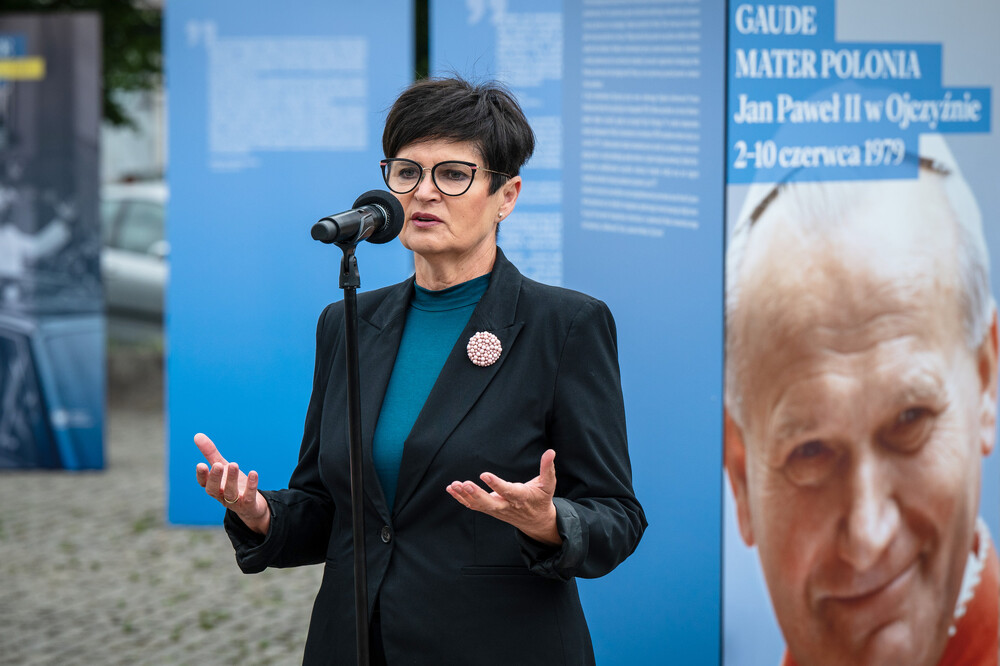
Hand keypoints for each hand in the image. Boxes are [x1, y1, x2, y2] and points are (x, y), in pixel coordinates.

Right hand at [194, 433, 269, 534]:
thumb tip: (197, 435)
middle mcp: (222, 495)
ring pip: (231, 493)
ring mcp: (235, 502)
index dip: (202, 476)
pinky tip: (254, 473)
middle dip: (215, 477)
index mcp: (215, 486)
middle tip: (218, 465)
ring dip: (232, 479)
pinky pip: (249, 497)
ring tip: (234, 464)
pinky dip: (251, 486)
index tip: (201, 464)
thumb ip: (210, 454)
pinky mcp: (248, 504)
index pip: (204, 483)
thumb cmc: (233, 484)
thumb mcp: (223, 467)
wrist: (252, 505)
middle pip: (214, 489)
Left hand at [446, 449, 561, 545]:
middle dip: (476, 495)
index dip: (496, 484)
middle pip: (490, 503)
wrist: (537, 521)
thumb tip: (551, 452)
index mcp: (521, 497)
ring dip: (465, 496)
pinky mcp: (490, 510)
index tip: (484, 475)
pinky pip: (474, 506)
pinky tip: (452, 489)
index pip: (508, 491)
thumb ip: (548, 468)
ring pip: (479, 505)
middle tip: (465, 484)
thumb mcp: (548, 484)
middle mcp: (507, 505)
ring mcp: (497, 509)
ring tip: (454, 485)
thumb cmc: (541, 499)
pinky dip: (462, 499)